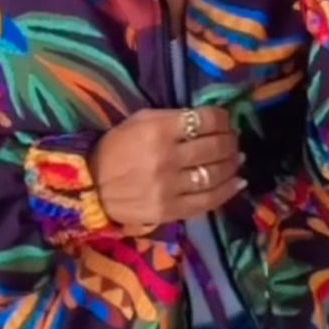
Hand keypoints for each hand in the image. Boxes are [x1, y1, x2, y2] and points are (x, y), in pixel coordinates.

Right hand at [88, 106, 244, 231]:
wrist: (91, 186)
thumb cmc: (116, 148)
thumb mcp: (138, 121)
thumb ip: (172, 117)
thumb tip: (209, 119)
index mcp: (158, 131)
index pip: (205, 120)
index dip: (222, 118)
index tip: (225, 120)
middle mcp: (167, 158)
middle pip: (215, 147)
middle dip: (230, 141)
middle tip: (233, 139)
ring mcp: (170, 187)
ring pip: (215, 174)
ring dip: (232, 165)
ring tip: (237, 158)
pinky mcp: (171, 210)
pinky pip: (208, 201)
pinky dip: (228, 191)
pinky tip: (237, 182)